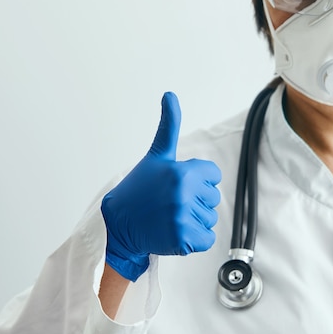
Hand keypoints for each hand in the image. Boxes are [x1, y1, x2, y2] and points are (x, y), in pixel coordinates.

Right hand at [101, 92, 221, 281]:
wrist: (119, 225)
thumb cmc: (139, 189)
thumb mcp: (156, 156)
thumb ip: (169, 126)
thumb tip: (170, 94)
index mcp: (181, 171)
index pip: (213, 175)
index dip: (198, 180)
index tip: (178, 184)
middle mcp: (183, 193)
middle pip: (213, 198)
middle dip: (196, 201)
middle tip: (170, 202)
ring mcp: (182, 217)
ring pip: (210, 219)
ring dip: (193, 220)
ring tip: (169, 216)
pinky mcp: (182, 239)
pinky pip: (207, 239)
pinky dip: (194, 239)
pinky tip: (174, 231)